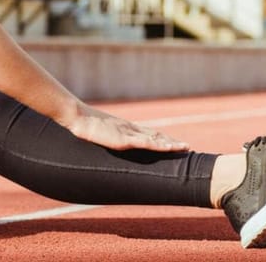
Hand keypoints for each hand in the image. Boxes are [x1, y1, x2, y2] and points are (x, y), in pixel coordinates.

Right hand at [61, 103, 190, 151]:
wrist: (79, 118)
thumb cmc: (86, 126)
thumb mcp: (100, 132)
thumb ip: (108, 136)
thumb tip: (108, 141)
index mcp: (126, 128)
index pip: (149, 134)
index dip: (162, 139)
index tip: (174, 143)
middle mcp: (131, 129)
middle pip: (156, 136)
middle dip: (171, 141)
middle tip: (187, 147)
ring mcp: (129, 133)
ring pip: (154, 139)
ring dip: (170, 143)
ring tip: (184, 147)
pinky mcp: (124, 139)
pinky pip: (145, 143)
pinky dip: (158, 145)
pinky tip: (168, 147)